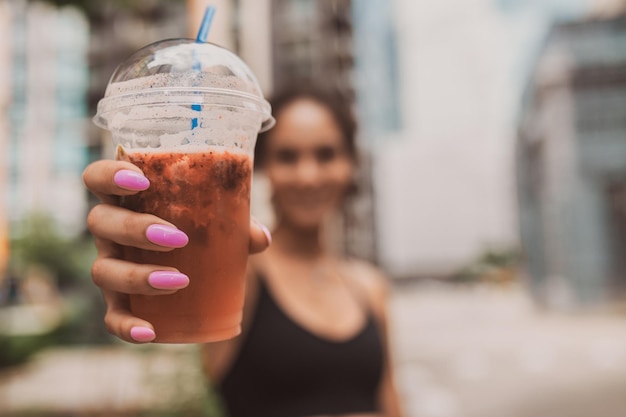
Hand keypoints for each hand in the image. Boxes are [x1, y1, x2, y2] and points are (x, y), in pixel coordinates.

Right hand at [82, 159, 270, 342]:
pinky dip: (126, 326)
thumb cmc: (197, 231)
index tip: (140, 180)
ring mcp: (110, 266)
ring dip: (137, 275)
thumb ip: (238, 223)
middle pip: (100, 222)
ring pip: (103, 270)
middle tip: (176, 238)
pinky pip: (112, 317)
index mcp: (126, 201)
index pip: (97, 178)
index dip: (109, 175)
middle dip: (134, 229)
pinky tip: (150, 332)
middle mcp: (110, 232)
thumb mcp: (216, 222)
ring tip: (178, 280)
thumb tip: (261, 237)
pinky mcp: (117, 301)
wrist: (190, 269)